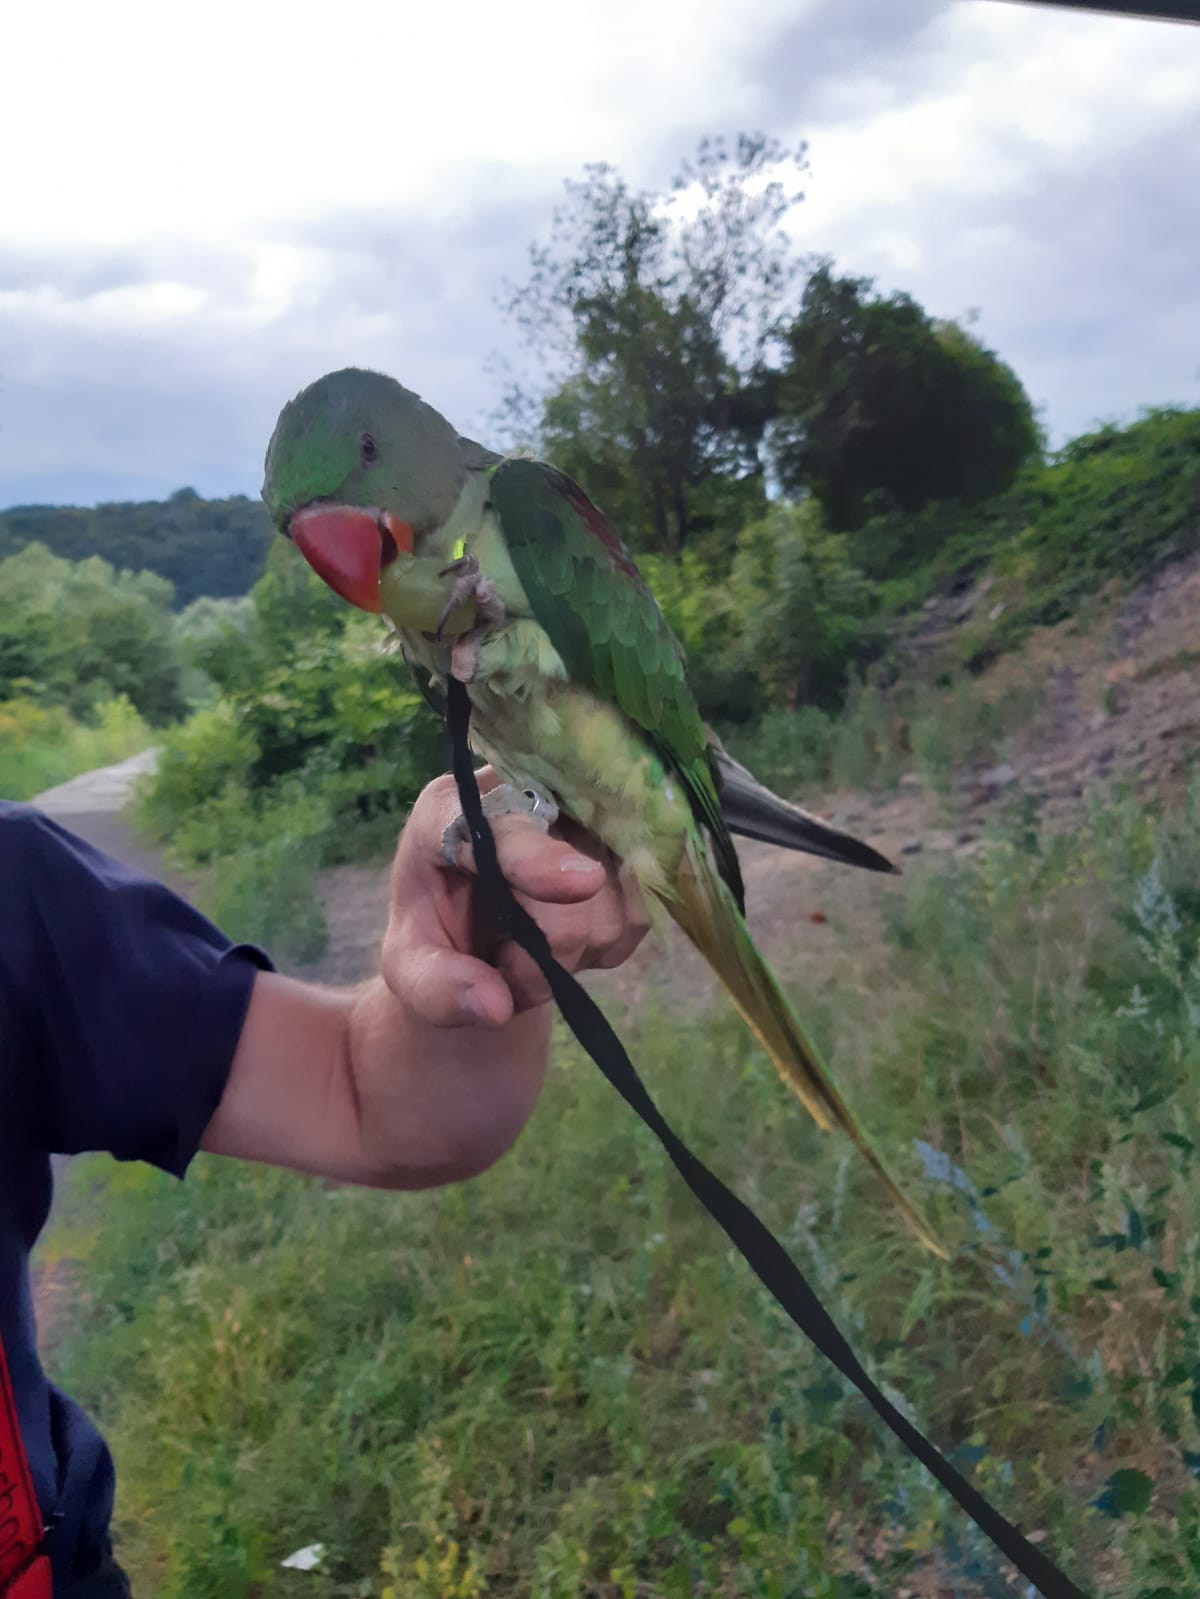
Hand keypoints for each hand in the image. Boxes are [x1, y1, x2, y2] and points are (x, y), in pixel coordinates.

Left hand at [380, 771, 649, 1027]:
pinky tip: (565, 943)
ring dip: (569, 955)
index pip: (498, 824)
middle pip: (570, 869)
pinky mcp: (622, 849)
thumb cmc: (436, 938)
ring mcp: (581, 816)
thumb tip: (495, 1006)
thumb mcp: (410, 968)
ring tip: (526, 951)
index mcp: (448, 810)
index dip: (539, 855)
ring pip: (609, 899)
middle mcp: (521, 796)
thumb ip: (436, 987)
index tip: (583, 884)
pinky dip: (600, 949)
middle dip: (543, 945)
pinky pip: (636, 915)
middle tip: (505, 966)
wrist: (474, 933)